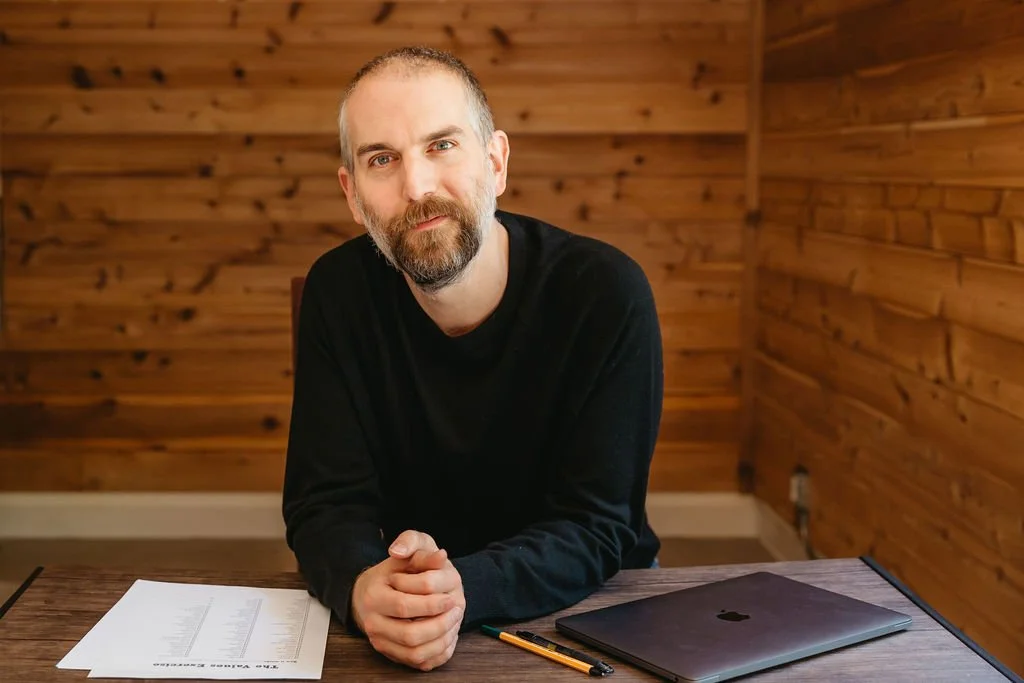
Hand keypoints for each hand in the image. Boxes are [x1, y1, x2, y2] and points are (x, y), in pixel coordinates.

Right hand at [351, 530, 465, 670]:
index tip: (452, 596)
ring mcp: (380, 641)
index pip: (405, 605)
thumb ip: (419, 548)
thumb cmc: (394, 571)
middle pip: (410, 634)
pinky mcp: (391, 654)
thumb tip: (440, 555)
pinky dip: (437, 653)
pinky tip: (448, 636)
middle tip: (457, 609)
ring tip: (454, 622)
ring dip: (441, 640)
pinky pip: (417, 663)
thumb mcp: (407, 553)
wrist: (372, 592)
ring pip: (414, 653)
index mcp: (374, 596)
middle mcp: (373, 622)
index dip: (433, 603)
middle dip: (440, 624)